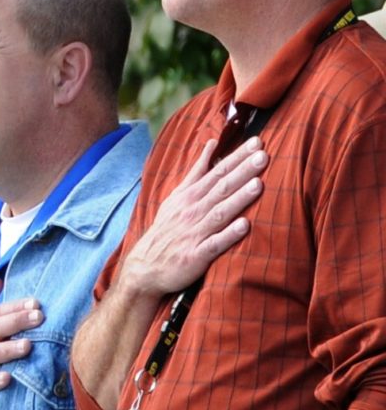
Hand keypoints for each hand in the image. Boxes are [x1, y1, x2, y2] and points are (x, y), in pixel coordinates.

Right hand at [118, 136, 266, 300]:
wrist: (146, 266)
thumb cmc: (167, 229)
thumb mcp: (177, 196)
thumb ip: (196, 171)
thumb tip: (212, 144)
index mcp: (190, 195)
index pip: (217, 171)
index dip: (237, 157)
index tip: (256, 142)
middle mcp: (193, 210)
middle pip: (221, 187)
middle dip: (242, 171)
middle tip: (263, 156)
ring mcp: (194, 232)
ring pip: (220, 212)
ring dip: (239, 199)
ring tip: (258, 184)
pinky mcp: (196, 255)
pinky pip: (215, 243)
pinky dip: (228, 234)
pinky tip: (244, 226)